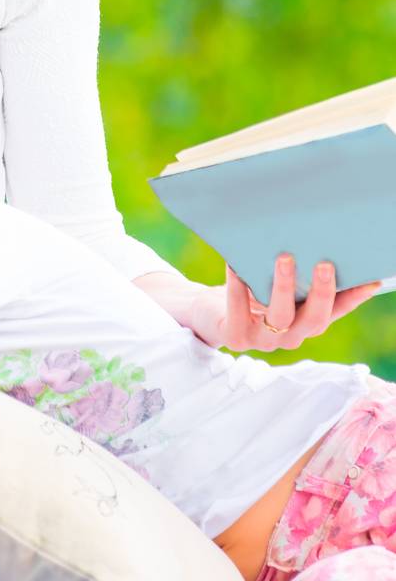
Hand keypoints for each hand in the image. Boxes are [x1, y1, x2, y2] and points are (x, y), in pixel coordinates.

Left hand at [187, 255, 382, 350]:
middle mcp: (289, 336)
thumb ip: (296, 274)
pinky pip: (237, 312)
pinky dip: (237, 288)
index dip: (354, 298)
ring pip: (280, 318)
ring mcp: (262, 340)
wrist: (209, 314)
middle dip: (321, 292)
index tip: (371, 279)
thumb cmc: (249, 292)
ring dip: (283, 288)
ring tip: (285, 258)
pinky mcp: (235, 337)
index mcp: (304, 323)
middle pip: (314, 319)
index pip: (335, 311)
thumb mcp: (276, 285)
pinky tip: (235, 265)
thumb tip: (317, 241)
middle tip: (324, 264)